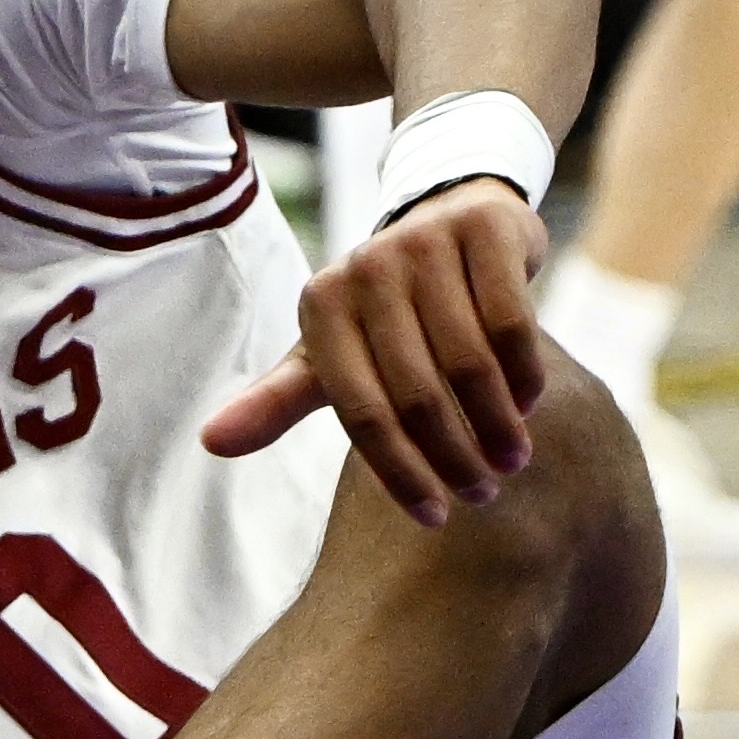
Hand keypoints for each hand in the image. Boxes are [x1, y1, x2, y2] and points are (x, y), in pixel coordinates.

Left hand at [197, 173, 547, 515]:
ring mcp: (424, 244)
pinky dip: (524, 373)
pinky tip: (529, 404)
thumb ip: (277, 400)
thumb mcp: (328, 353)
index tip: (433, 517)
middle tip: (482, 494)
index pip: (359, 411)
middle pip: (416, 393)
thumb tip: (209, 444)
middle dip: (453, 456)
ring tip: (510, 461)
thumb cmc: (383, 311)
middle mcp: (365, 269)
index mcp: (320, 307)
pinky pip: (511, 323)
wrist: (448, 220)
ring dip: (497, 424)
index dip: (398, 471)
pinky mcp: (483, 230)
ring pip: (470, 362)